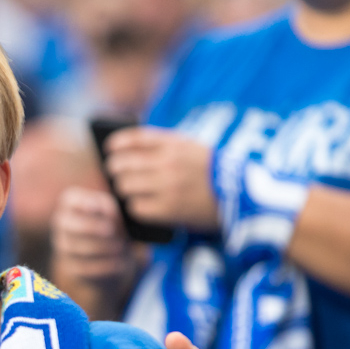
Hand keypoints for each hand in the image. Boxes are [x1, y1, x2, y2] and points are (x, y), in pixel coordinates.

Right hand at [50, 187, 133, 286]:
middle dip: (90, 227)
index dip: (83, 203)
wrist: (108, 254)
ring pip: (77, 248)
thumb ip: (107, 207)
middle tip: (110, 230)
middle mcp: (62, 224)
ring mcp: (63, 246)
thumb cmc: (109, 224)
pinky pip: (84, 267)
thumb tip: (104, 214)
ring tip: (119, 247)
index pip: (70, 200)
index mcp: (70, 205)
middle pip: (69, 225)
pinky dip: (104, 264)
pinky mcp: (71, 267)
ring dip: (101, 247)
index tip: (98, 207)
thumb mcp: (111, 211)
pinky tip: (118, 261)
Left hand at [105, 127, 219, 231]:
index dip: (117, 143)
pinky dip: (135, 207)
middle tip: (117, 174)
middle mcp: (168, 163)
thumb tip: (125, 152)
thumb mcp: (191, 147)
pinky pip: (136, 208)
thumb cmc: (211, 171)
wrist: (241, 195)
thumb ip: (163, 145)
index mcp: (175, 144)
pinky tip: (140, 206)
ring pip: (125, 187)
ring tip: (129, 191)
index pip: (134, 138)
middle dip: (116, 170)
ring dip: (125, 190)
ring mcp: (167, 186)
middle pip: (122, 164)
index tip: (109, 148)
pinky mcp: (169, 210)